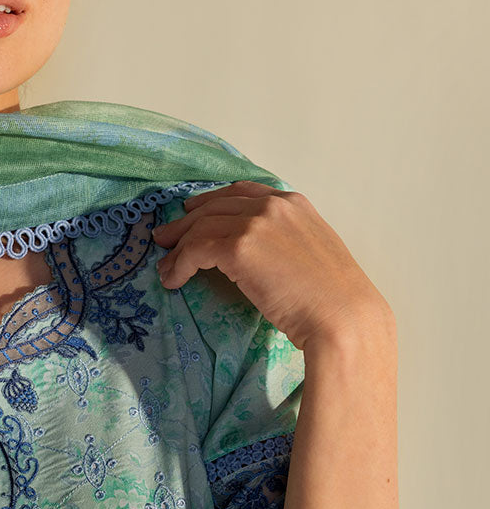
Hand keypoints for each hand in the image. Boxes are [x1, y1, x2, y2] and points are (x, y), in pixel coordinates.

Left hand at [151, 180, 389, 349]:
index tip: (192, 212)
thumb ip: (285, 240)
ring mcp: (256, 223)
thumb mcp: (312, 253)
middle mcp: (273, 205)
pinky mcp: (239, 247)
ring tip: (165, 267)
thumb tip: (254, 253)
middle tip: (165, 239)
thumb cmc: (334, 299)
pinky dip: (179, 265)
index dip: (211, 202)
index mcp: (294, 203)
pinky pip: (195, 250)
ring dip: (178, 249)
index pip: (241, 192)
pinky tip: (174, 280)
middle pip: (214, 206)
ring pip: (200, 227)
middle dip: (186, 223)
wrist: (343, 317)